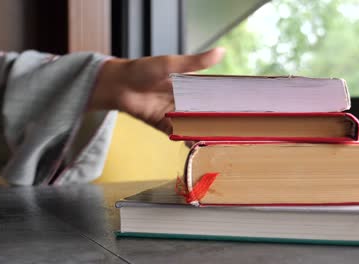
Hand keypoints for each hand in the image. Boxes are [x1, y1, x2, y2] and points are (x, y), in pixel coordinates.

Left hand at [90, 48, 224, 133]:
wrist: (117, 84)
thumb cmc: (143, 69)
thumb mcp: (171, 63)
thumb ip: (196, 62)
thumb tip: (221, 51)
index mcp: (189, 86)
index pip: (211, 95)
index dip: (224, 101)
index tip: (241, 107)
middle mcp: (184, 102)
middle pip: (205, 113)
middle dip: (218, 120)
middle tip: (237, 127)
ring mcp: (175, 115)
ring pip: (194, 125)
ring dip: (205, 132)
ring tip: (221, 139)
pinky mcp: (163, 125)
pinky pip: (178, 134)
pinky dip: (188, 139)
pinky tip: (199, 143)